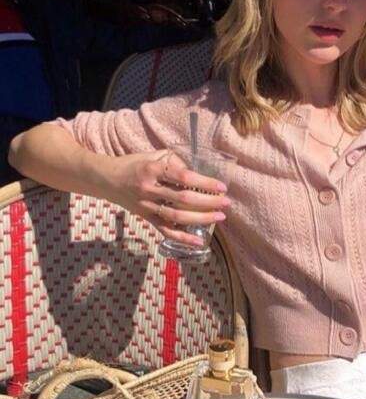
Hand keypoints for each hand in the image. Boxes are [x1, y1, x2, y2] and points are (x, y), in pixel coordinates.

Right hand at [109, 150, 230, 245]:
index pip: (184, 177)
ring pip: (177, 216)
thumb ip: (175, 162)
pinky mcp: (146, 218)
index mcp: (153, 169)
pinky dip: (183, 239)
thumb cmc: (134, 164)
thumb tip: (197, 172)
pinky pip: (166, 231)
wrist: (106, 179)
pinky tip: (199, 242)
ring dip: (201, 219)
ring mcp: (147, 206)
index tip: (221, 187)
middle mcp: (149, 189)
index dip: (204, 183)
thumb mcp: (153, 156)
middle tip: (226, 203)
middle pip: (183, 199)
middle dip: (208, 202)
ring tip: (219, 217)